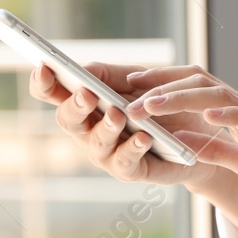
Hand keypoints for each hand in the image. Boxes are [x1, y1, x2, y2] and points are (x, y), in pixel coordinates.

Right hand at [27, 62, 218, 187]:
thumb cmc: (155, 102)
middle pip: (67, 120)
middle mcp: (88, 130)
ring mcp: (106, 152)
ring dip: (106, 127)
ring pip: (95, 142)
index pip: (52, 94)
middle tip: (87, 93)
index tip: (43, 68)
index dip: (42, 82)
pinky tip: (144, 136)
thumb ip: (108, 74)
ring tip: (118, 114)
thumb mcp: (133, 80)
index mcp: (83, 104)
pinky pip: (125, 162)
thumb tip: (84, 70)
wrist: (194, 132)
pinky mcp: (130, 170)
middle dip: (75, 106)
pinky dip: (133, 148)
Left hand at [126, 66, 237, 222]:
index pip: (195, 87)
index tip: (130, 85)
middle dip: (160, 86)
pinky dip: (228, 116)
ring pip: (219, 96)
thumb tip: (183, 141)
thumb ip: (215, 149)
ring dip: (180, 98)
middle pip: (200, 82)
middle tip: (128, 95)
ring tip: (150, 105)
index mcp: (236, 114)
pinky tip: (206, 116)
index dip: (162, 82)